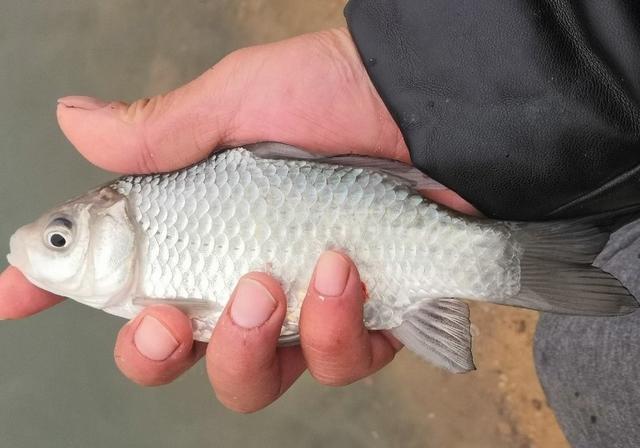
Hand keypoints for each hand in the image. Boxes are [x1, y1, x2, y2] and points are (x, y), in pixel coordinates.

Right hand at [0, 28, 475, 411]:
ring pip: (251, 377)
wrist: (429, 106)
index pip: (116, 270)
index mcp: (200, 227)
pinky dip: (334, 329)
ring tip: (272, 281)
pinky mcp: (364, 320)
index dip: (58, 288)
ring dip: (249, 345)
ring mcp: (303, 307)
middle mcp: (241, 275)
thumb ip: (161, 132)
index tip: (15, 292)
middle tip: (171, 316)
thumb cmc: (335, 95)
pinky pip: (337, 363)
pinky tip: (343, 274)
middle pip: (176, 353)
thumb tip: (73, 121)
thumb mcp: (239, 103)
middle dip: (157, 353)